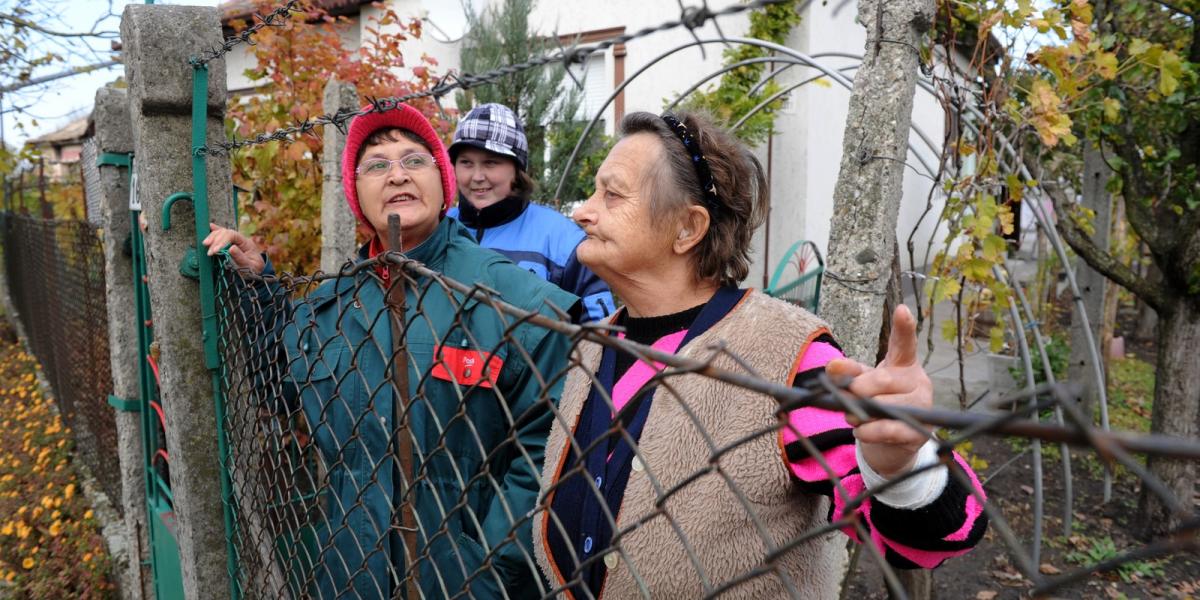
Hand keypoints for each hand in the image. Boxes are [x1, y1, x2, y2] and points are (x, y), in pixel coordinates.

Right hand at [201, 223, 264, 273]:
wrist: (256, 272)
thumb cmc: (253, 269)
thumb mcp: (250, 266)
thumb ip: (241, 258)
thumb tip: (231, 248)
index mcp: (246, 242)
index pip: (232, 235)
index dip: (222, 241)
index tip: (215, 251)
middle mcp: (239, 239)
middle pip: (225, 232)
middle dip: (215, 240)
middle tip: (210, 252)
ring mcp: (233, 240)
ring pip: (221, 233)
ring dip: (212, 237)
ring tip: (205, 244)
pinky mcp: (228, 244)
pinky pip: (220, 235)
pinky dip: (214, 232)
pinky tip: (209, 228)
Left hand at [826, 305, 931, 477]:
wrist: (897, 437)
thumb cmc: (880, 401)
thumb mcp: (863, 382)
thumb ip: (848, 373)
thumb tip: (832, 366)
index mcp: (903, 364)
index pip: (904, 344)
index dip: (904, 327)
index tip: (902, 310)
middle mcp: (917, 381)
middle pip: (884, 379)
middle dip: (860, 388)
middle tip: (848, 395)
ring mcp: (922, 406)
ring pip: (887, 405)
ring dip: (862, 412)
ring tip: (851, 416)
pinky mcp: (918, 431)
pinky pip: (890, 429)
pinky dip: (869, 431)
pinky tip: (861, 431)